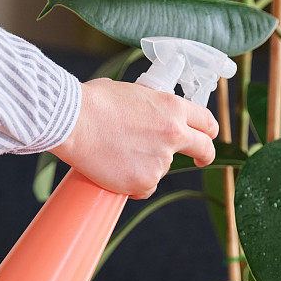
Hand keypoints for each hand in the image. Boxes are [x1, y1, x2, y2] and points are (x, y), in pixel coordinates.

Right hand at [50, 78, 218, 198]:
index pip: (206, 121)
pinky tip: (116, 171)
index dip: (208, 130)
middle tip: (200, 160)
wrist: (73, 121)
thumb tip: (144, 111)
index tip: (206, 137)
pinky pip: (145, 188)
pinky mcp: (145, 181)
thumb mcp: (132, 92)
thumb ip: (149, 106)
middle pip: (204, 148)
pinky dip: (133, 184)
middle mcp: (174, 133)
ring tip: (118, 154)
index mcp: (172, 107)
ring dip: (148, 166)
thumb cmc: (93, 102)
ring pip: (163, 169)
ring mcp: (161, 160)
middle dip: (204, 155)